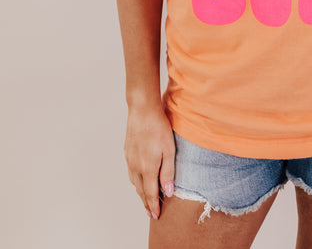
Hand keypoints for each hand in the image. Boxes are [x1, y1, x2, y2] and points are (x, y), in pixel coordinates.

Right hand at [124, 104, 175, 219]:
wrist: (142, 110)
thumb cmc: (158, 127)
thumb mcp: (169, 150)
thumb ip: (168, 172)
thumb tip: (168, 192)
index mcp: (147, 168)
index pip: (150, 193)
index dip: (153, 206)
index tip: (156, 215)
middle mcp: (136, 167)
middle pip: (140, 190)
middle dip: (146, 202)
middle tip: (151, 212)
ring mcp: (130, 159)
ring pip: (134, 182)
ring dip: (140, 193)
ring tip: (145, 199)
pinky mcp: (127, 152)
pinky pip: (130, 172)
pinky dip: (135, 181)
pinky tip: (139, 180)